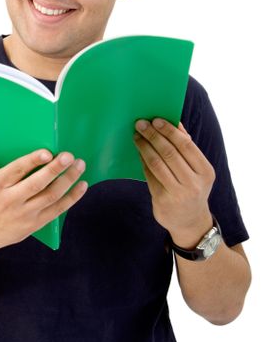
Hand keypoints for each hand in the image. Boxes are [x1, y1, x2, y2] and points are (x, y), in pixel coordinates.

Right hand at [0, 134, 87, 253]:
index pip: (17, 171)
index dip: (32, 162)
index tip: (47, 152)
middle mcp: (11, 200)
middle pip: (37, 185)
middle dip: (56, 170)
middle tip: (71, 156)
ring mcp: (25, 214)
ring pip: (50, 197)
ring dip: (68, 181)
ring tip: (80, 166)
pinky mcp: (35, 224)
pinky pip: (57, 211)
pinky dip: (71, 199)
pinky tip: (81, 185)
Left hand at [133, 118, 214, 246]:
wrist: (190, 222)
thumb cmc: (193, 188)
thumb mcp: (198, 171)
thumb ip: (187, 148)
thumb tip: (175, 123)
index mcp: (205, 172)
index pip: (186, 146)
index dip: (169, 131)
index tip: (156, 119)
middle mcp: (193, 183)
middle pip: (169, 153)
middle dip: (153, 136)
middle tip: (141, 124)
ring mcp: (177, 193)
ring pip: (157, 164)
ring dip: (144, 147)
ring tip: (137, 136)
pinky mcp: (162, 200)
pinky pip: (149, 175)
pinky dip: (143, 161)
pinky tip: (139, 151)